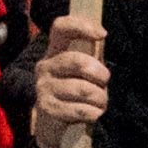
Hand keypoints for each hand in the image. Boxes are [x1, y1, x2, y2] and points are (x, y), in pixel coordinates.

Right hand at [30, 11, 110, 142]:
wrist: (54, 121)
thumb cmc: (76, 89)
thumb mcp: (84, 69)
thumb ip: (92, 54)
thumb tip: (102, 36)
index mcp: (55, 50)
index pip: (61, 27)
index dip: (80, 26)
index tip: (102, 34)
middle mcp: (45, 66)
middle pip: (76, 60)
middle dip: (99, 74)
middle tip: (104, 82)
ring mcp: (43, 86)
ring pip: (82, 89)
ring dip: (100, 98)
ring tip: (101, 102)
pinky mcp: (46, 107)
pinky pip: (79, 109)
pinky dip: (93, 113)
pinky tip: (94, 113)